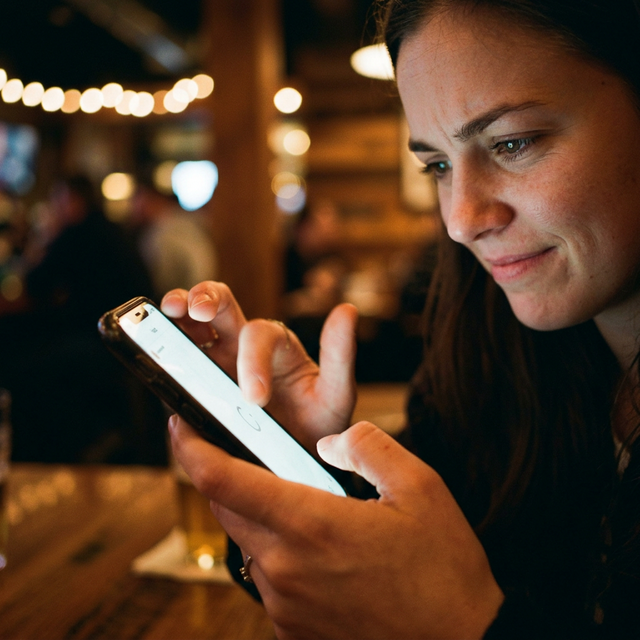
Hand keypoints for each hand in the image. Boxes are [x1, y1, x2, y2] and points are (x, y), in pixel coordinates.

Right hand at [161, 281, 358, 448]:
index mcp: (275, 345)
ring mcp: (214, 364)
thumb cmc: (317, 423)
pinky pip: (174, 365)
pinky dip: (160, 353)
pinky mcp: (196, 386)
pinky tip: (151, 355)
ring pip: (191, 326)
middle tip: (195, 309)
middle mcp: (241, 346)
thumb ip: (339, 354)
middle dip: (204, 299)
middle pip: (220, 305)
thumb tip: (347, 310)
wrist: (296, 459)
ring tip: (167, 313)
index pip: (258, 334)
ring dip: (176, 313)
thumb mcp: (335, 393)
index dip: (252, 359)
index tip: (254, 397)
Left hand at [170, 416, 503, 639]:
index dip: (191, 448)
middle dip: (231, 477)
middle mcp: (285, 569)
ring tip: (318, 515)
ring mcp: (285, 606)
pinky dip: (283, 555)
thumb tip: (330, 443)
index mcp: (310, 525)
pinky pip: (270, 579)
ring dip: (266, 518)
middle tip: (266, 462)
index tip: (180, 425)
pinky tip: (328, 556)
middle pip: (228, 509)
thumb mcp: (419, 488)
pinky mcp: (292, 632)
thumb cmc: (443, 570)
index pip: (222, 481)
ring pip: (250, 543)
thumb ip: (367, 446)